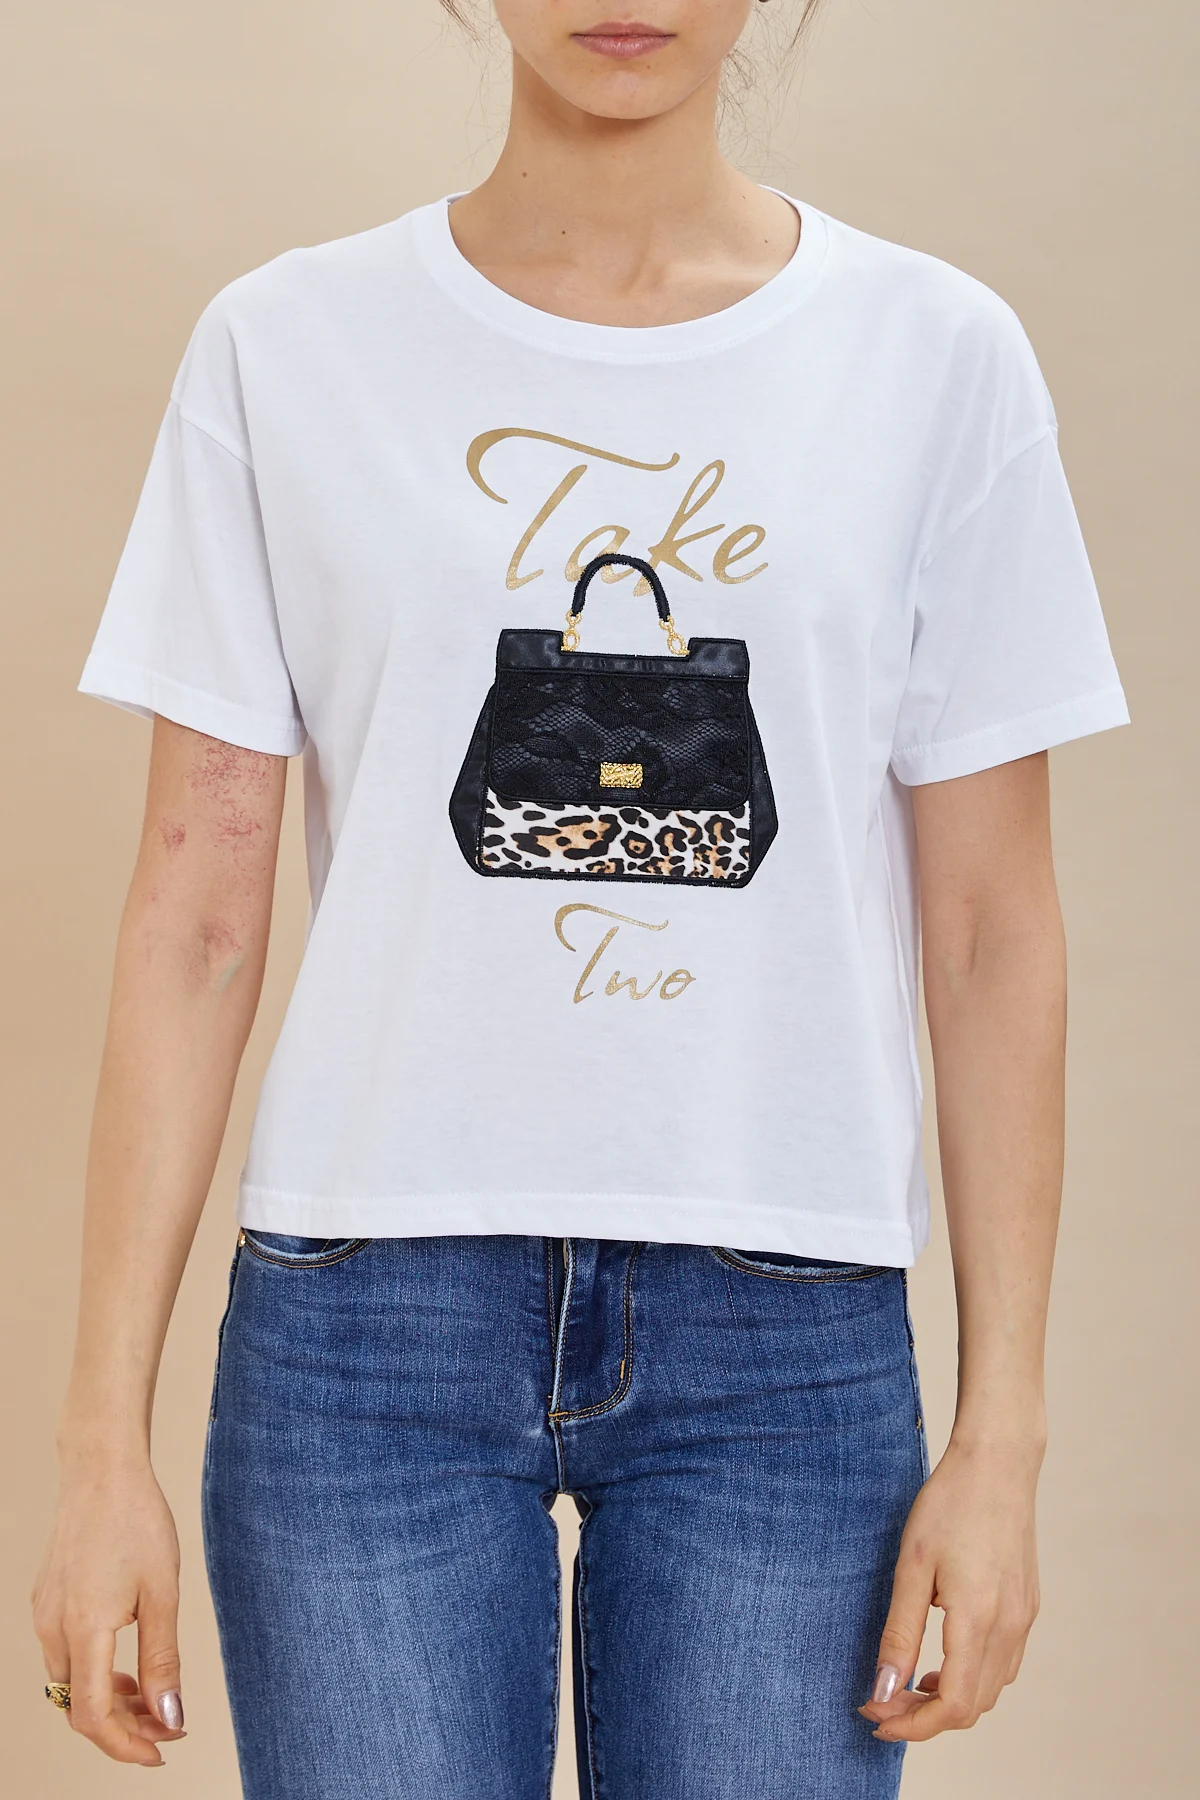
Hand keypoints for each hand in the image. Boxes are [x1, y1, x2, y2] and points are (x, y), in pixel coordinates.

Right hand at [32, 1459, 185, 1764]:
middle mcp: (52, 1627)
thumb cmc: (137, 1520)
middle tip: (169, 1725)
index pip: (94, 1716)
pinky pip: (65, 1657)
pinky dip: (95, 1674)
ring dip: (109, 1702)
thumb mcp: (162, 1592)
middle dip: (124, 1727)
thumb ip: (163, 1659)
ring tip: (153, 1699)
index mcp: (83, 1628)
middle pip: (79, 1707)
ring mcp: (44, 1614)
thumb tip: (169, 1716)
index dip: (126, 1745)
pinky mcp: (45, 1601)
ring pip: (71, 1684)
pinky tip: (127, 1666)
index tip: (162, 1751)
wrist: (101, 1470)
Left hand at [858, 1434, 1041, 1740]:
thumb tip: (882, 1690)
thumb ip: (899, 1634)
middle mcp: (1010, 1627)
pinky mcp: (1028, 1606)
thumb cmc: (948, 1505)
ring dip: (950, 1699)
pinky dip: (972, 1677)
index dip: (912, 1724)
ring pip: (991, 1690)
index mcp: (979, 1620)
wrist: (997, 1463)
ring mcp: (1024, 1618)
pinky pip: (1004, 1664)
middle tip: (881, 1699)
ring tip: (907, 1682)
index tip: (875, 1717)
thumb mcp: (912, 1567)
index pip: (952, 1706)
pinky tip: (942, 1657)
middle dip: (924, 1716)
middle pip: (972, 1707)